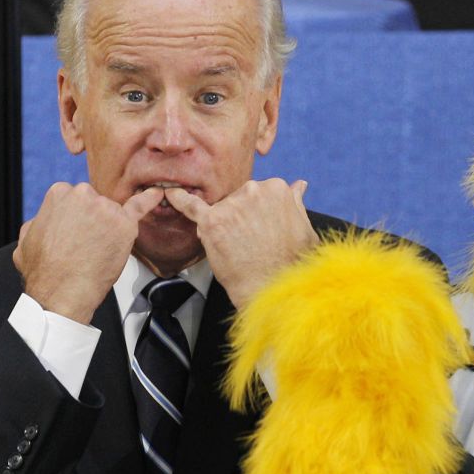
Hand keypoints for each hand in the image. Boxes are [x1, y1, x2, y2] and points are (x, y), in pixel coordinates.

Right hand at [13, 183, 162, 323]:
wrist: (61, 293)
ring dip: (108, 229)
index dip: (76, 219)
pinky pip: (140, 208)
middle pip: (96, 202)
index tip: (74, 233)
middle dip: (92, 220)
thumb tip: (44, 221)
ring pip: (112, 213)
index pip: (75, 198)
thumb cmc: (44, 271)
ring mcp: (106, 209)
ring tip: (96, 253)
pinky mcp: (125, 225)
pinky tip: (156, 195)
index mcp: (59, 193)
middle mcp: (84, 195)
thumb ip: (39, 221)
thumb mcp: (26, 239)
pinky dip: (149, 201)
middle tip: (85, 245)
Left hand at [165, 179, 318, 308]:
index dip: (256, 213)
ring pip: (220, 210)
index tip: (260, 228)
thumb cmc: (290, 262)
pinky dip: (179, 200)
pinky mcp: (212, 222)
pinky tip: (170, 194)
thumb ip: (295, 203)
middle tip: (249, 242)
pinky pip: (191, 206)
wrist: (272, 288)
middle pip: (237, 199)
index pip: (257, 193)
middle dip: (239, 218)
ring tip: (238, 248)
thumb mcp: (304, 228)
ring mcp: (231, 204)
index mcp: (276, 188)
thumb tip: (298, 185)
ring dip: (224, 226)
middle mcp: (253, 190)